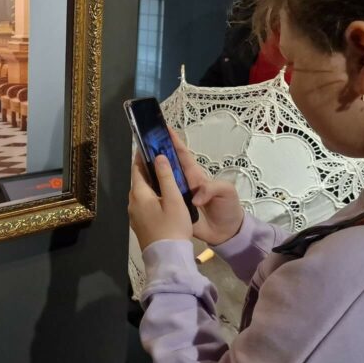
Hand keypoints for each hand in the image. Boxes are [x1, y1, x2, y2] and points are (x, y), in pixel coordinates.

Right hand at [127, 130, 244, 250]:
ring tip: (135, 165)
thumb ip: (212, 189)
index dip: (174, 141)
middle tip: (141, 144)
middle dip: (156, 153)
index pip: (183, 155)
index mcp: (195, 175)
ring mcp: (177, 196)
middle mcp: (183, 183)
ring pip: (161, 181)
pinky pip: (161, 200)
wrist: (226, 232)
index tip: (162, 129)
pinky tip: (139, 191)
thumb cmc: (228, 207)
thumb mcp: (226, 192)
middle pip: (167, 165)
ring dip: (149, 173)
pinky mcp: (174, 210)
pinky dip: (150, 194)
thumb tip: (194, 198)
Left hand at [129, 153, 193, 250]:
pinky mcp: (139, 224)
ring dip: (150, 183)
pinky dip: (151, 196)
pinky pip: (143, 204)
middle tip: (161, 158)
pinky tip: (162, 197)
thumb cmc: (172, 226)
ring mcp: (134, 215)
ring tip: (164, 175)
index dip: (142, 156)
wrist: (167, 258)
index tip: (148, 145)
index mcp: (138, 194)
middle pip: (138, 181)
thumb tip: (158, 157)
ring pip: (141, 193)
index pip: (137, 169)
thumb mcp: (173, 199)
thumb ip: (166, 176)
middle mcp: (132, 203)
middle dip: (147, 169)